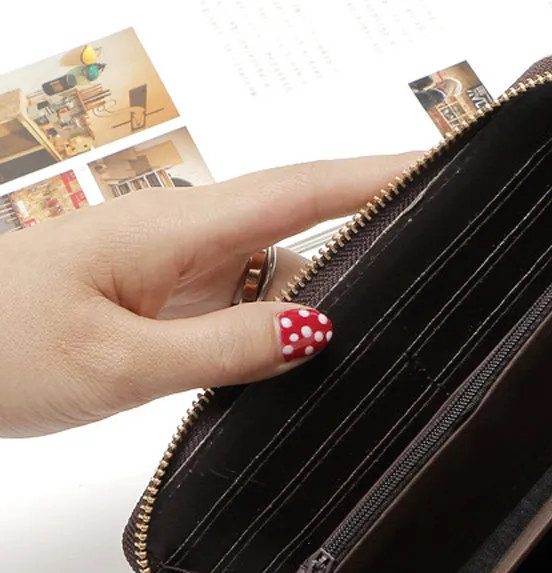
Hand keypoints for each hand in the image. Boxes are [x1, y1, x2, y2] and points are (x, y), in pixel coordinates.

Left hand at [0, 152, 419, 436]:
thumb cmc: (0, 347)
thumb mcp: (120, 362)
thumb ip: (225, 347)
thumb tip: (317, 330)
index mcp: (173, 231)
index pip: (299, 192)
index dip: (376, 176)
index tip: (439, 163)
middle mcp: (184, 240)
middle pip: (304, 234)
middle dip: (370, 244)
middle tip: (431, 275)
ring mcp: (178, 270)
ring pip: (277, 277)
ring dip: (322, 305)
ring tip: (370, 339)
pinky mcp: (168, 301)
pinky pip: (246, 306)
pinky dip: (280, 331)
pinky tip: (297, 361)